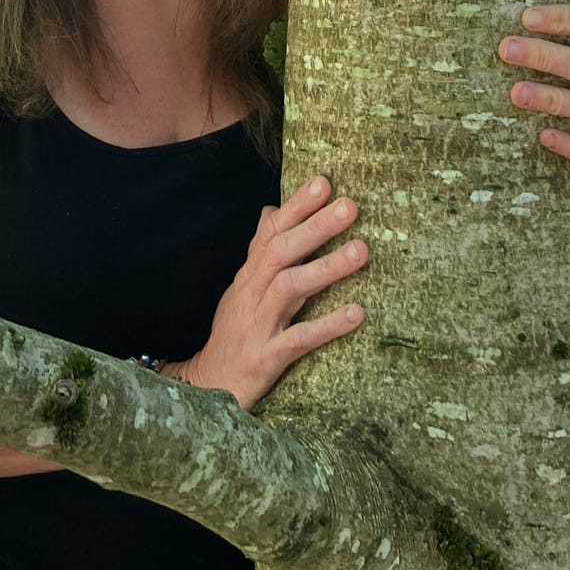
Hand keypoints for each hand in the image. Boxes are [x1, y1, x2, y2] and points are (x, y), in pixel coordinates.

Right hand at [178, 176, 367, 411]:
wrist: (207, 387)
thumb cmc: (233, 333)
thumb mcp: (242, 287)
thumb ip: (259, 249)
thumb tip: (270, 210)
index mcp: (249, 275)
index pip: (272, 232)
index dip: (296, 207)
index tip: (324, 182)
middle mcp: (251, 293)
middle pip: (281, 252)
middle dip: (315, 227)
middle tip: (350, 206)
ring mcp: (258, 325)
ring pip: (290, 288)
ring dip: (326, 268)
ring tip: (362, 251)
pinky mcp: (266, 358)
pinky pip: (298, 339)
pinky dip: (327, 326)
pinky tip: (357, 314)